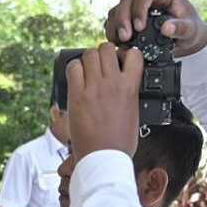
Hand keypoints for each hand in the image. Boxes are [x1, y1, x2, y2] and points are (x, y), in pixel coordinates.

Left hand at [66, 43, 142, 161]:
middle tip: (100, 64)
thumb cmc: (120, 141)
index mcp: (130, 88)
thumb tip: (123, 83)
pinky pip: (73, 68)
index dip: (125, 54)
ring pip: (89, 54)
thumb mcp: (134, 112)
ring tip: (87, 70)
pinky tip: (76, 78)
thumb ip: (128, 93)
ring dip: (88, 59)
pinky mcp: (77, 95)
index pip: (134, 55)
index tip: (121, 59)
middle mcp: (113, 83)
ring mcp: (94, 88)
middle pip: (107, 49)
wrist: (104, 157)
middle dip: (103, 53)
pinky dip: (73, 68)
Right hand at [104, 0, 206, 57]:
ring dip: (115, 25)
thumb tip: (166, 28)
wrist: (184, 37)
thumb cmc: (190, 29)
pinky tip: (118, 43)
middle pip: (127, 0)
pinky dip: (113, 30)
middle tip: (125, 37)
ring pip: (117, 9)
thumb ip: (181, 28)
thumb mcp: (190, 30)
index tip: (139, 27)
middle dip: (123, 19)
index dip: (139, 8)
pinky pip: (114, 19)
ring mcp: (135, 5)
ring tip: (120, 42)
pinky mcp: (128, 16)